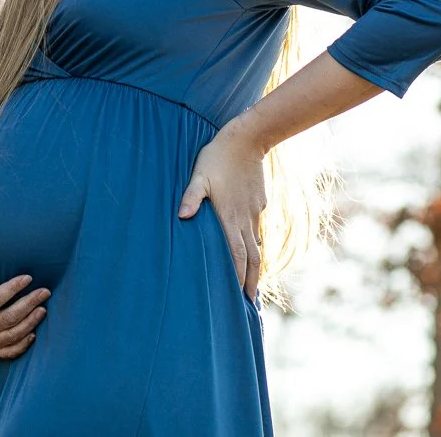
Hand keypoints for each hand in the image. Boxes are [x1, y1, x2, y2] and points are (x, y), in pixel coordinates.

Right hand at [0, 251, 49, 357]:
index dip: (12, 289)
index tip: (28, 277)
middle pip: (9, 318)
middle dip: (29, 304)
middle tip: (45, 291)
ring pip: (13, 335)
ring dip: (30, 323)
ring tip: (43, 309)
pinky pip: (10, 352)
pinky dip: (23, 344)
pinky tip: (34, 333)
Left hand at [177, 118, 268, 298]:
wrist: (247, 140)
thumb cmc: (217, 158)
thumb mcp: (199, 176)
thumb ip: (191, 197)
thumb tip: (181, 217)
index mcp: (230, 216)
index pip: (237, 255)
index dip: (239, 277)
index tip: (240, 296)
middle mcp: (245, 219)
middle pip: (252, 257)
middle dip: (252, 280)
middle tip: (250, 300)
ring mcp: (255, 212)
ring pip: (257, 245)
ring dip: (255, 265)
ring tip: (252, 282)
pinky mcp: (259, 203)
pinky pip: (257, 230)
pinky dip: (256, 245)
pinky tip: (252, 249)